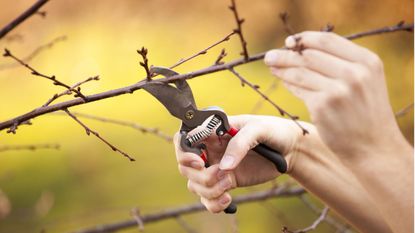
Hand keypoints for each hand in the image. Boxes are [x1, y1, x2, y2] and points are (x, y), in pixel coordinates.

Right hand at [174, 115, 306, 212]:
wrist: (290, 150)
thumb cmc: (273, 131)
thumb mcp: (258, 129)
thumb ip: (240, 143)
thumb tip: (224, 166)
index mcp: (213, 132)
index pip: (184, 139)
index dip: (184, 152)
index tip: (198, 161)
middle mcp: (210, 150)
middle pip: (186, 167)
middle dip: (200, 175)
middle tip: (220, 174)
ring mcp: (216, 167)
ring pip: (195, 185)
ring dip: (209, 189)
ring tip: (228, 185)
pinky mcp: (226, 183)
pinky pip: (208, 198)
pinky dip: (213, 204)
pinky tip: (228, 199)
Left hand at [264, 32, 401, 157]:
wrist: (374, 148)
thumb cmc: (366, 113)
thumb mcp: (366, 81)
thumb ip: (342, 63)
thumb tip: (303, 49)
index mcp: (367, 61)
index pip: (328, 40)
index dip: (304, 38)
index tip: (289, 41)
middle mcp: (354, 73)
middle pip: (310, 55)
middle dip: (286, 54)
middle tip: (270, 56)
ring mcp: (338, 90)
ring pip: (300, 72)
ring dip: (282, 68)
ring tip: (271, 66)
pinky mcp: (322, 106)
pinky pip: (299, 89)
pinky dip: (289, 84)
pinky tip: (284, 82)